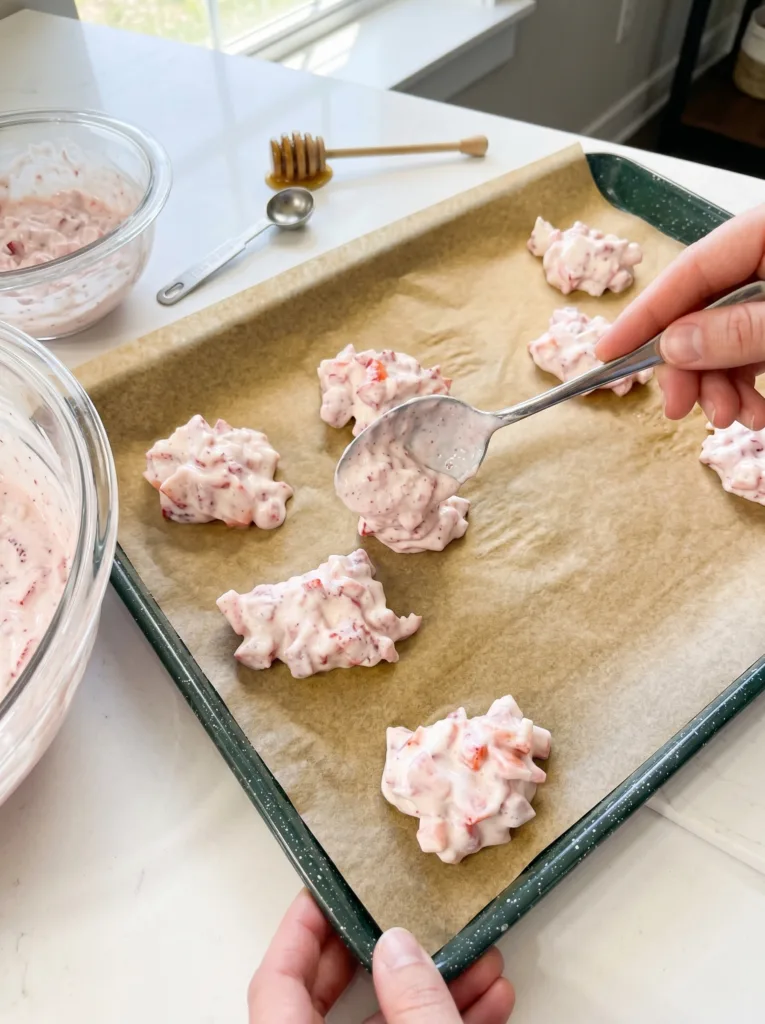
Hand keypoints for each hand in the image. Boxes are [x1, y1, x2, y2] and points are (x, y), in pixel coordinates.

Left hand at [247, 889, 514, 1022]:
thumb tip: (398, 945)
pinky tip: (489, 1001)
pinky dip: (445, 1022)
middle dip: (380, 952)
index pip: (274, 982)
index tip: (325, 889)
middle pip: (326, 998)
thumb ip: (413, 1002)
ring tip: (479, 959)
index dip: (298, 929)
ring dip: (433, 989)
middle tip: (403, 915)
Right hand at [595, 204, 764, 428]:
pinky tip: (754, 412)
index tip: (607, 354)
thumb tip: (671, 346)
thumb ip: (737, 331)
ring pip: (725, 339)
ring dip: (719, 387)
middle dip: (690, 367)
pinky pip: (751, 352)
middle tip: (679, 408)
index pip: (687, 272)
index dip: (644, 316)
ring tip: (734, 417)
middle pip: (701, 311)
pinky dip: (745, 386)